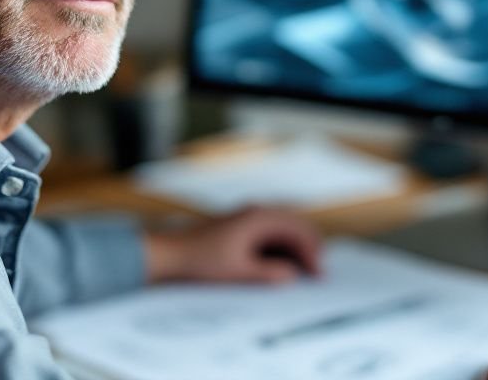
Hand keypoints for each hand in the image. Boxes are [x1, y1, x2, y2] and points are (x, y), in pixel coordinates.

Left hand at [143, 207, 323, 284]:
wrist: (169, 253)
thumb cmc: (201, 260)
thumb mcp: (239, 272)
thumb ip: (270, 274)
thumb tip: (292, 276)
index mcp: (259, 217)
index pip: (298, 230)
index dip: (312, 253)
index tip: (318, 275)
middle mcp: (256, 211)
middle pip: (295, 224)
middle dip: (309, 247)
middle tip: (316, 272)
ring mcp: (248, 217)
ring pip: (284, 228)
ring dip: (296, 247)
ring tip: (303, 270)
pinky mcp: (241, 226)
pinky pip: (271, 232)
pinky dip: (282, 247)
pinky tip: (282, 265)